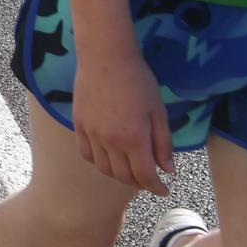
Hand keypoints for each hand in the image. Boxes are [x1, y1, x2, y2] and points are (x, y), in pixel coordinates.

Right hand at [72, 50, 173, 194]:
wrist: (105, 57)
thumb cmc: (138, 81)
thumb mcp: (158, 112)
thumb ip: (163, 143)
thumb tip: (168, 170)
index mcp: (134, 139)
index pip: (145, 176)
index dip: (156, 187)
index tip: (164, 189)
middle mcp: (110, 141)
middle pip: (123, 176)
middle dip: (139, 183)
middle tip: (149, 179)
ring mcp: (91, 134)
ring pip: (103, 168)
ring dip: (119, 175)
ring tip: (130, 170)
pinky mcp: (78, 125)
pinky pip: (87, 154)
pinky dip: (99, 162)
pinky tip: (109, 156)